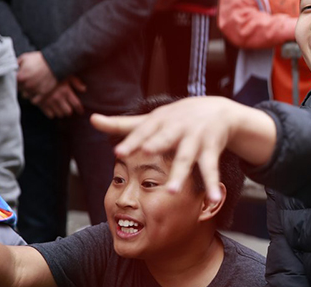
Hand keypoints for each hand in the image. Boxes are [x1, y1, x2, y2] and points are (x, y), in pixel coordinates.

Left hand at [17, 52, 57, 100]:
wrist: (55, 62)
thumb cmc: (40, 59)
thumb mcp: (25, 57)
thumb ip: (16, 64)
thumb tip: (12, 69)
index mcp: (20, 77)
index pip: (13, 82)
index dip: (17, 80)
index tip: (21, 77)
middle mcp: (26, 85)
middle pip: (20, 89)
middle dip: (23, 85)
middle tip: (29, 80)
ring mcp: (35, 90)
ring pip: (26, 95)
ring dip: (28, 92)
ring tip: (33, 86)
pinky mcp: (43, 94)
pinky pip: (34, 101)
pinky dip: (35, 97)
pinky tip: (37, 92)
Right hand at [37, 77, 86, 118]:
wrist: (34, 73)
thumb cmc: (52, 73)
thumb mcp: (66, 74)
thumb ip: (76, 82)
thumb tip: (83, 89)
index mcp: (65, 91)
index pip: (76, 104)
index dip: (80, 109)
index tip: (80, 111)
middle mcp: (58, 98)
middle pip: (68, 112)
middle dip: (69, 111)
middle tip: (69, 109)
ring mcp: (49, 102)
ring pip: (59, 114)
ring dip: (61, 113)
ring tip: (61, 110)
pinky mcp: (41, 104)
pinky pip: (49, 114)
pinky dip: (52, 114)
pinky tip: (53, 111)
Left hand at [90, 96, 276, 202]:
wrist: (218, 110)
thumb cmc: (178, 118)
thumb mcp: (152, 119)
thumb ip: (122, 124)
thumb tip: (91, 119)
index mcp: (161, 121)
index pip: (144, 132)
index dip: (132, 142)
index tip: (118, 152)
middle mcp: (178, 128)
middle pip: (166, 138)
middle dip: (158, 145)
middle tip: (147, 152)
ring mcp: (196, 139)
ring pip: (187, 158)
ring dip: (182, 174)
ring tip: (173, 191)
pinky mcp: (211, 150)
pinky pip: (211, 170)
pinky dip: (212, 185)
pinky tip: (214, 200)